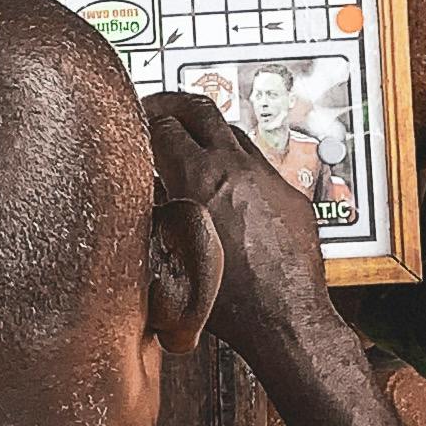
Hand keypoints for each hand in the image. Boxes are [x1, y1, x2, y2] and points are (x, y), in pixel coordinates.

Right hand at [146, 92, 331, 373]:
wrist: (286, 321)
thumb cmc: (230, 306)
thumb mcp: (168, 261)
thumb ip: (152, 218)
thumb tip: (143, 193)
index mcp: (200, 182)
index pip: (163, 124)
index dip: (141, 118)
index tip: (134, 122)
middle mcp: (237, 170)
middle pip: (200, 108)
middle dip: (172, 104)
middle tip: (157, 110)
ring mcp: (269, 179)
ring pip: (233, 133)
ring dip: (207, 134)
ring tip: (191, 149)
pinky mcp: (291, 195)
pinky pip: (259, 165)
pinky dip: (237, 167)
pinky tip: (228, 190)